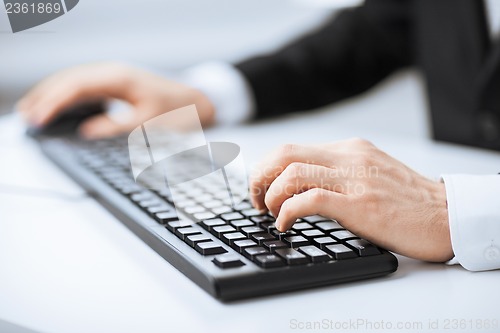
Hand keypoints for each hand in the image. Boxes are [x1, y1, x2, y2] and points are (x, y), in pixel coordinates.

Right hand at [17, 62, 214, 138]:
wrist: (195, 100)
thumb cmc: (176, 109)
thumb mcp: (149, 123)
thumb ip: (117, 127)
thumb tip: (86, 132)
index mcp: (119, 78)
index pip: (77, 86)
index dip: (54, 101)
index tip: (38, 118)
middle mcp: (112, 72)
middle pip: (69, 79)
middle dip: (46, 97)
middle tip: (27, 117)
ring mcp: (112, 76)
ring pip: (73, 80)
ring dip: (52, 94)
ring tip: (31, 110)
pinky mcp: (114, 84)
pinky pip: (83, 86)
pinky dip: (66, 95)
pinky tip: (57, 105)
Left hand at [249, 138, 452, 261]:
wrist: (448, 216)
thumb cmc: (408, 202)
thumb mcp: (371, 174)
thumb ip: (339, 172)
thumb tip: (302, 185)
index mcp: (350, 149)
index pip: (292, 148)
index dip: (266, 168)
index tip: (260, 188)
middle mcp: (349, 158)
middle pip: (284, 154)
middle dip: (259, 177)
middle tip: (256, 201)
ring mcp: (355, 179)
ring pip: (291, 172)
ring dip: (269, 195)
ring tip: (270, 213)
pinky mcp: (360, 204)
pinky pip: (309, 199)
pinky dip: (287, 211)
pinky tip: (284, 224)